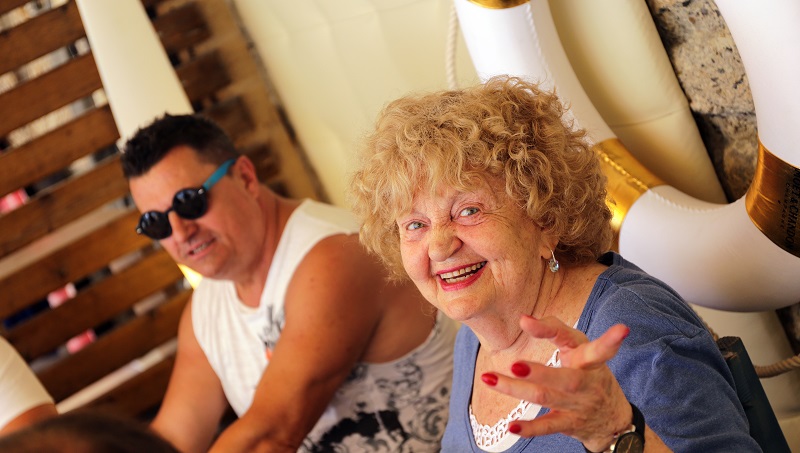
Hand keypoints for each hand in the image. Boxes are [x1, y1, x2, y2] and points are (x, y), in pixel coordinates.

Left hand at [482, 315, 631, 451]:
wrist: (613, 418)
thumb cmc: (590, 373)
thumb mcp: (582, 349)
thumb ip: (556, 330)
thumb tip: (523, 318)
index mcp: (587, 356)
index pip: (569, 338)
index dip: (550, 329)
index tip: (524, 321)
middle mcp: (587, 381)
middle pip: (565, 378)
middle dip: (540, 373)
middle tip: (515, 366)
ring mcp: (579, 404)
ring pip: (546, 397)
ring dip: (517, 389)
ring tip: (490, 379)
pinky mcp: (570, 423)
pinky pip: (548, 426)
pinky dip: (530, 428)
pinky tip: (511, 426)